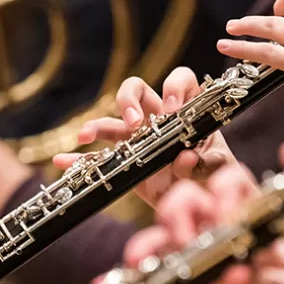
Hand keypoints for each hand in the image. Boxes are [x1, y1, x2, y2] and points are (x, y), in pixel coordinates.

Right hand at [52, 67, 234, 206]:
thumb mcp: (221, 169)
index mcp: (188, 110)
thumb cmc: (216, 176)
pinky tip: (62, 161)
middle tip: (133, 121)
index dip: (174, 87)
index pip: (180, 80)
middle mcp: (159, 117)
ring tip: (86, 135)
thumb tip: (186, 158)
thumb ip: (209, 164)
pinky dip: (79, 159)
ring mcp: (139, 138)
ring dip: (96, 125)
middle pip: (137, 90)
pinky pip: (98, 158)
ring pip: (112, 122)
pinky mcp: (125, 160)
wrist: (200, 203)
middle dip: (129, 99)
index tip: (171, 109)